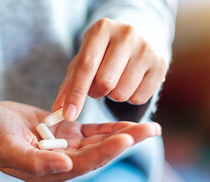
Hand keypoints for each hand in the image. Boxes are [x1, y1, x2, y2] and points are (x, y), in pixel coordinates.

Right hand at [0, 101, 160, 181]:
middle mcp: (60, 162)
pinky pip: (90, 132)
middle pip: (98, 154)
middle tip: (151, 131)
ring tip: (148, 127)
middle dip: (124, 142)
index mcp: (48, 171)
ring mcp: (64, 147)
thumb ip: (35, 162)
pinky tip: (126, 123)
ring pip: (98, 142)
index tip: (126, 138)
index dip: (105, 152)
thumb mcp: (8, 149)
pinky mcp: (65, 133)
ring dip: (122, 134)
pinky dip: (108, 127)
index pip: (83, 164)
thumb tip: (67, 167)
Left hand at [53, 18, 167, 120]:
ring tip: (115, 81)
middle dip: (96, 92)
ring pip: (121, 93)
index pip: (86, 67)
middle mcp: (126, 35)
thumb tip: (56, 112)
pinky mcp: (161, 64)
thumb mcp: (83, 60)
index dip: (76, 94)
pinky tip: (129, 83)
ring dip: (112, 96)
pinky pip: (138, 98)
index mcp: (101, 30)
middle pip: (105, 83)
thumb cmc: (102, 53)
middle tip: (97, 86)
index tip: (68, 115)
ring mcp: (147, 49)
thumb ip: (68, 85)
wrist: (137, 38)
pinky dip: (129, 98)